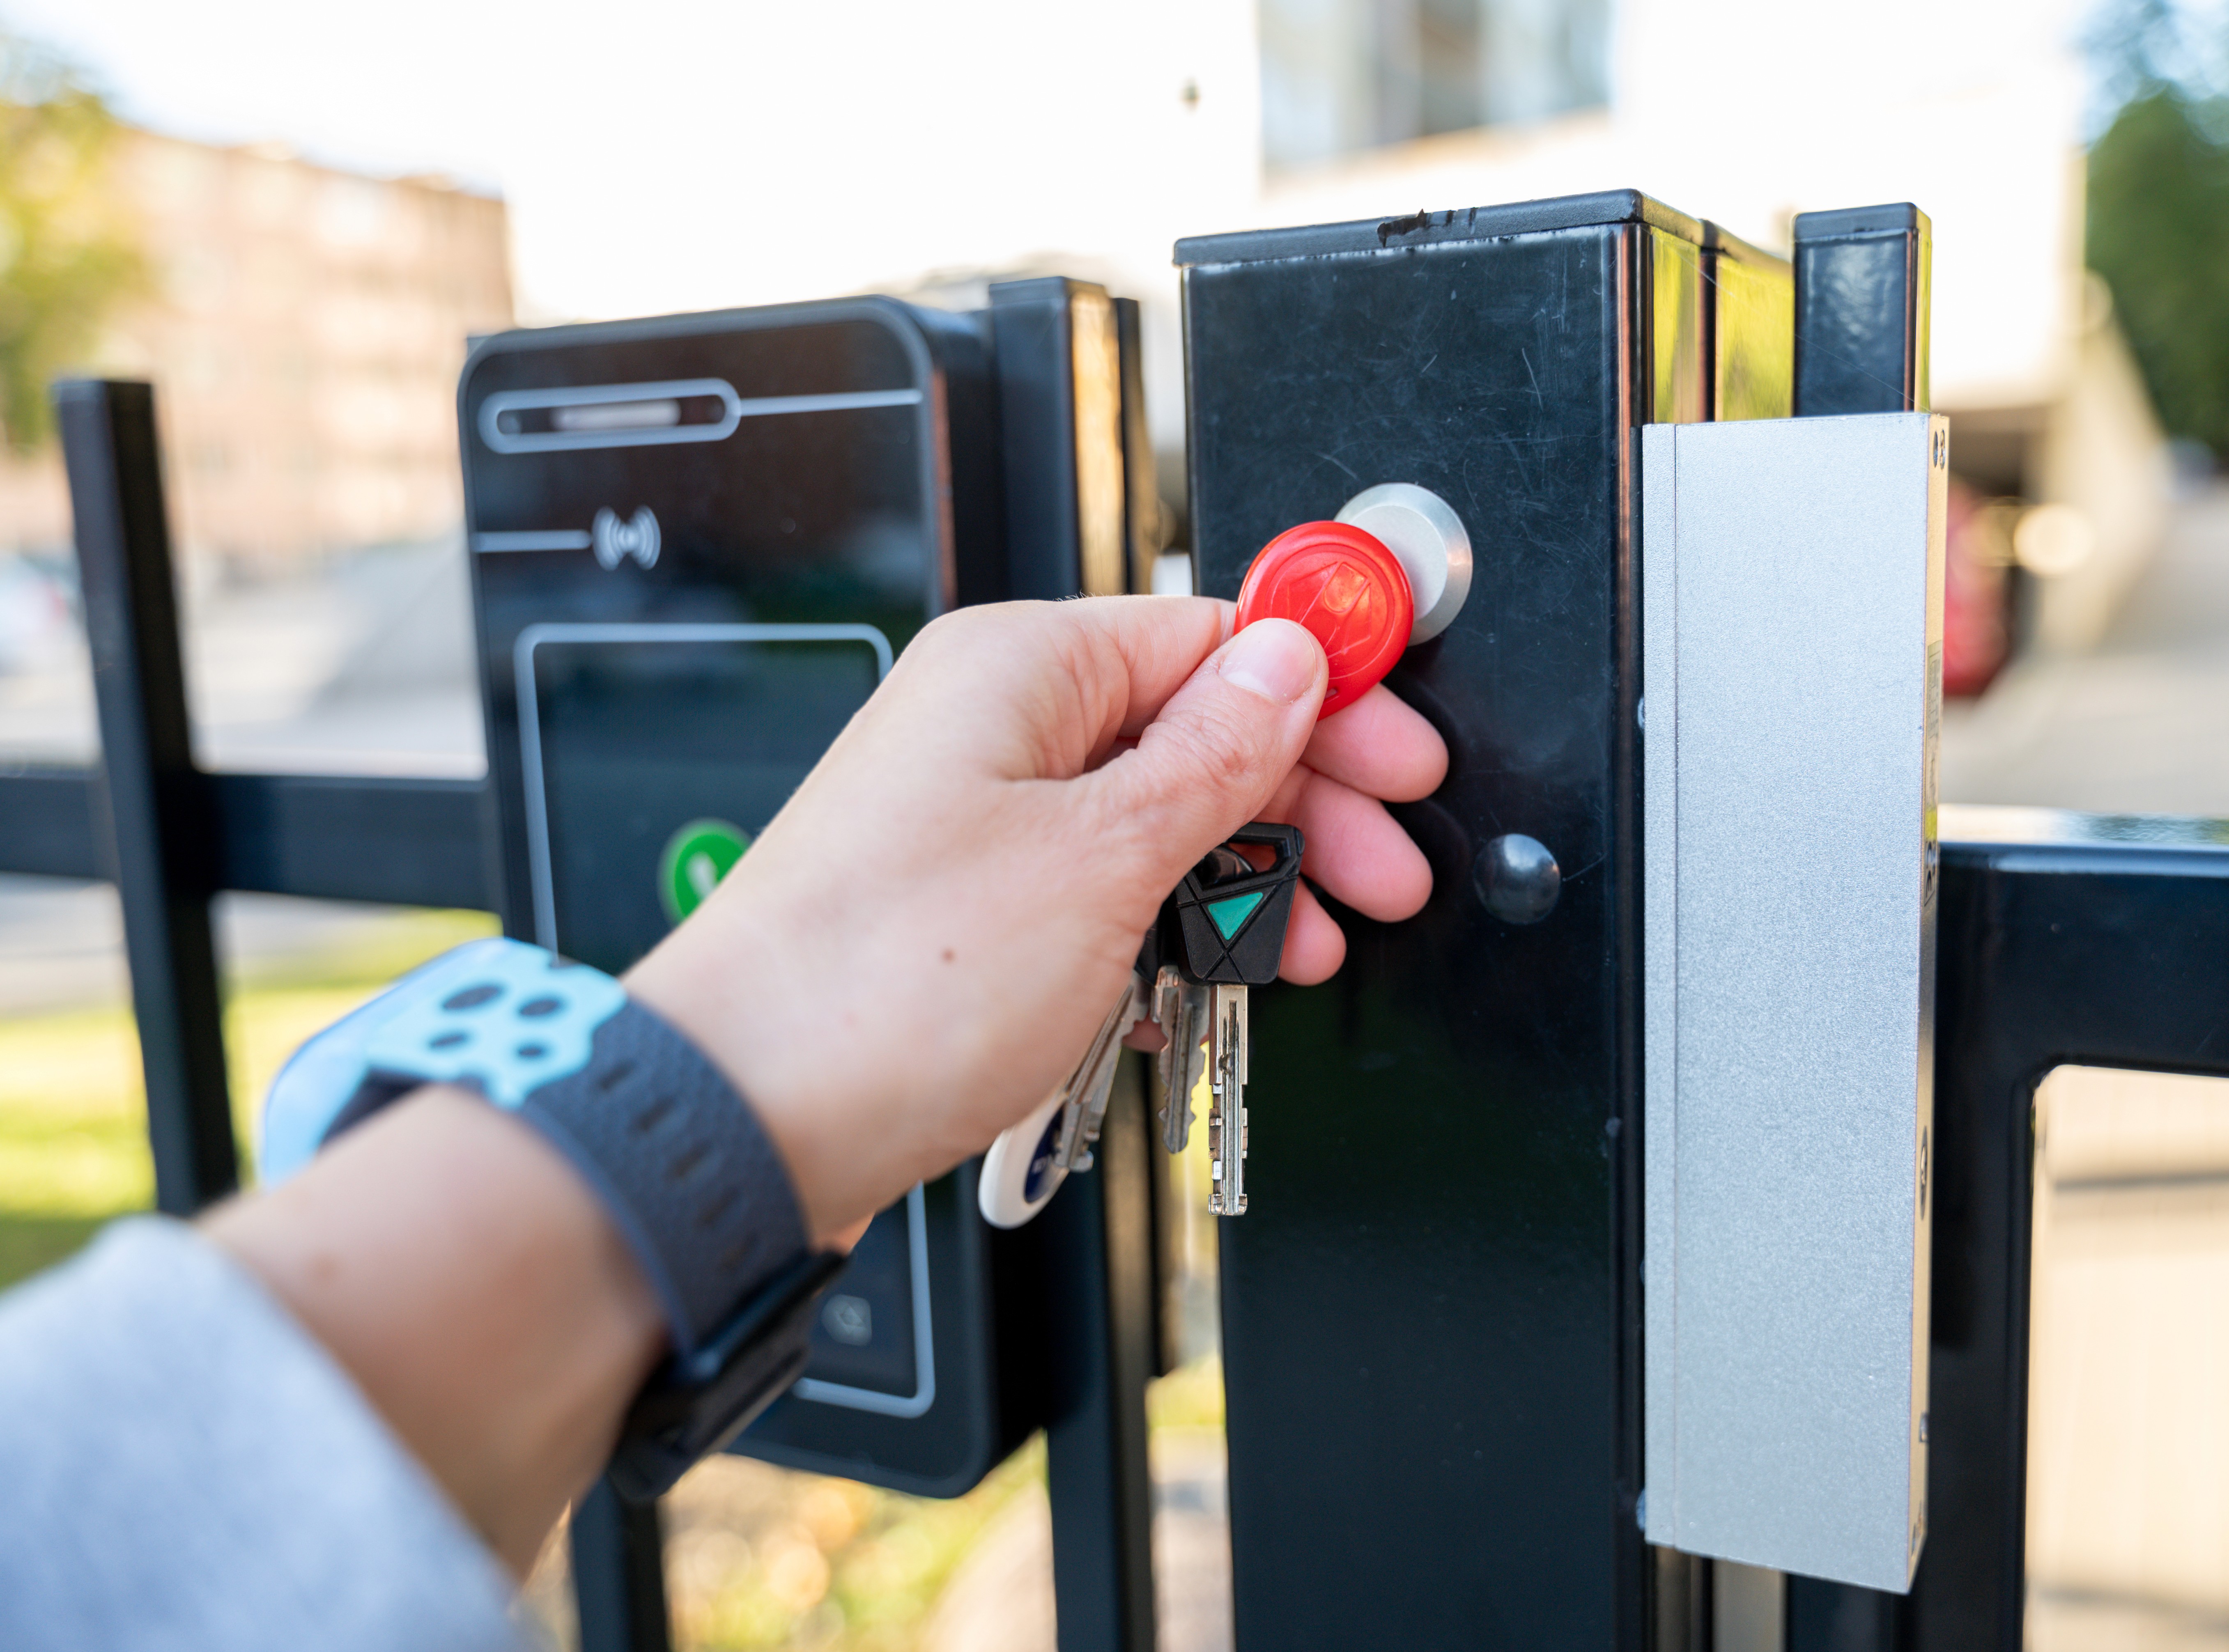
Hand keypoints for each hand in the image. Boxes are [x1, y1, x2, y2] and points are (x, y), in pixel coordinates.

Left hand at [626, 595, 1446, 1243]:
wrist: (747, 1116)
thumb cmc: (884, 979)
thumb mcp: (1104, 853)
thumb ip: (1214, 754)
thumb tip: (1289, 665)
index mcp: (1021, 667)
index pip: (1216, 636)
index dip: (1327, 692)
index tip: (1403, 751)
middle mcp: (994, 726)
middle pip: (1198, 730)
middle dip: (1306, 802)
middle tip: (1385, 870)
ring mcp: (979, 817)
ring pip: (1157, 818)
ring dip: (1249, 878)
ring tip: (1315, 940)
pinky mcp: (970, 905)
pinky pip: (1103, 889)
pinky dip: (1173, 927)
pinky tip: (1219, 975)